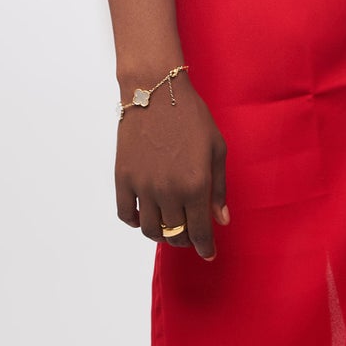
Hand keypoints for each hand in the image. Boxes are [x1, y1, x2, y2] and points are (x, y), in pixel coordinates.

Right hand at [115, 75, 228, 261]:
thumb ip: (220, 189)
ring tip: (169, 226)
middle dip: (186, 239)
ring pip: (150, 230)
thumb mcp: (217, 149)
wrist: (155, 91)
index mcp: (196, 185)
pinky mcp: (123, 178)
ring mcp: (143, 186)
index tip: (209, 253)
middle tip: (191, 234)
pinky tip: (146, 216)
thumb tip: (222, 220)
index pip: (200, 231)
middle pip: (176, 234)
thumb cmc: (192, 117)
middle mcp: (168, 191)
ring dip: (162, 234)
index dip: (205, 247)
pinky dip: (135, 222)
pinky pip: (126, 214)